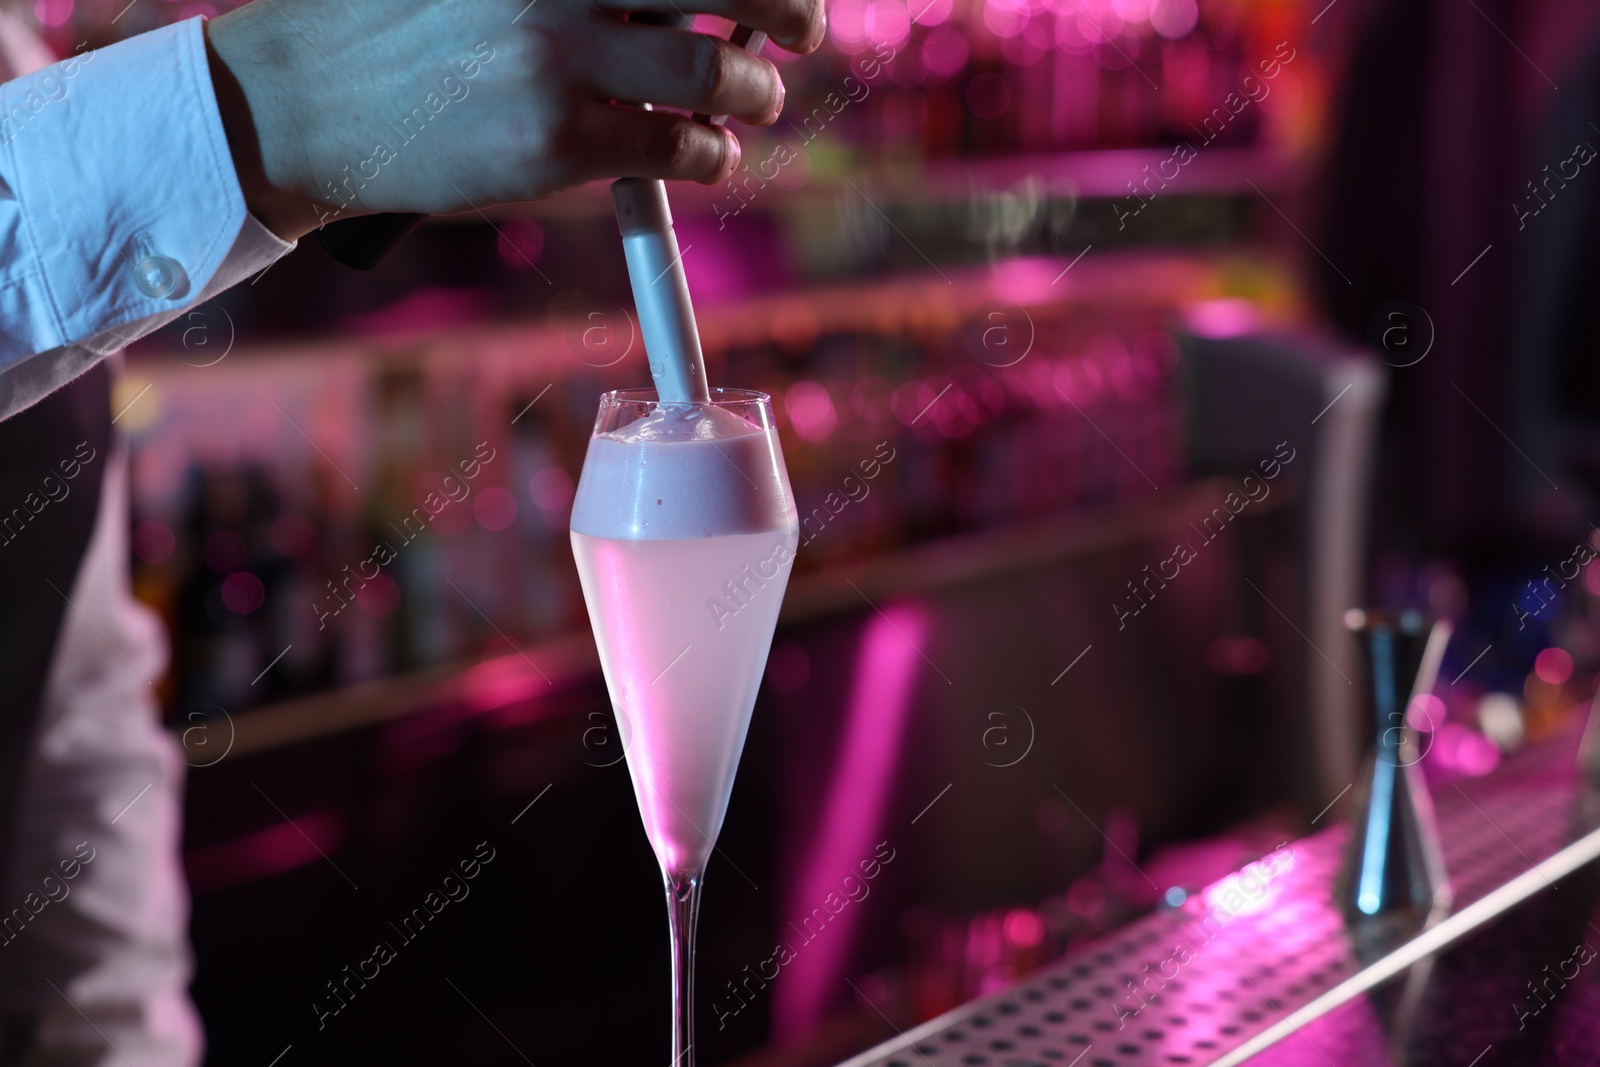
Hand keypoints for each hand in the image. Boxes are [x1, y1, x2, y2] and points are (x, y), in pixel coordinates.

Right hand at [203, 0, 824, 240]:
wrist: (312, 99)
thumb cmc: (406, 21)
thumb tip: (696, 4)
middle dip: (788, 5)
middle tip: (804, 28)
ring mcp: (561, 57)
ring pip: (716, 72)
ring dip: (755, 92)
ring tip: (753, 101)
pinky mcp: (558, 140)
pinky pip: (680, 150)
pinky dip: (712, 155)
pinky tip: (706, 153)